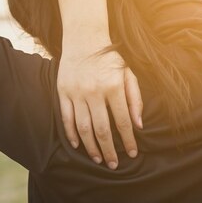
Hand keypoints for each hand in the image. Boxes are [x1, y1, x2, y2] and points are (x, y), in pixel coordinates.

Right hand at [57, 37, 142, 169]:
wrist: (84, 38)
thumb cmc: (110, 58)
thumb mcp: (128, 74)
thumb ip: (135, 99)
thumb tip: (138, 125)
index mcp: (113, 86)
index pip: (122, 121)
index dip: (128, 140)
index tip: (133, 153)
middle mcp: (94, 91)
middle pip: (102, 129)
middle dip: (109, 150)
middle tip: (114, 165)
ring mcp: (76, 92)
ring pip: (83, 127)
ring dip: (91, 147)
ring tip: (98, 158)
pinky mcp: (63, 91)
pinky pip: (66, 118)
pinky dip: (71, 134)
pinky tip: (78, 145)